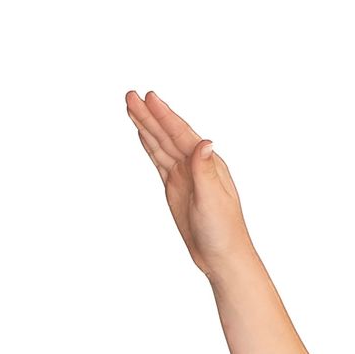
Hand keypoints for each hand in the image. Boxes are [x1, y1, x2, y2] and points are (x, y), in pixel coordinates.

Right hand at [124, 87, 252, 277]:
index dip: (164, 116)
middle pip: (167, 134)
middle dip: (149, 115)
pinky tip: (142, 133)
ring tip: (131, 106)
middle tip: (130, 95)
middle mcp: (196, 165)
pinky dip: (149, 145)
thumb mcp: (213, 200)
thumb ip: (205, 170)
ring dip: (146, 126)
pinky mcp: (176, 187)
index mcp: (208, 163)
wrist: (222, 257)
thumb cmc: (224, 231)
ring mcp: (184, 175)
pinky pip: (159, 160)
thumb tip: (204, 142)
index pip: (181, 134)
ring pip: (161, 144)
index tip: (148, 97)